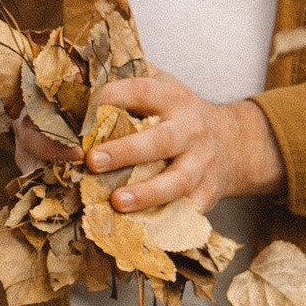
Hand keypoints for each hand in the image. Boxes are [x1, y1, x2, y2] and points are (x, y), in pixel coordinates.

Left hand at [16, 68, 282, 217]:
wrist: (232, 143)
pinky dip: (163, 227)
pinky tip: (137, 236)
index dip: (113, 96)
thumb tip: (73, 68)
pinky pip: (185, 214)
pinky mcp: (206, 196)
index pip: (141, 90)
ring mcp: (201, 165)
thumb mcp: (160, 84)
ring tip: (117, 202)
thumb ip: (124, 76)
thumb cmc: (176, 114)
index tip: (81, 107)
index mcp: (172, 96)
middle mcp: (190, 129)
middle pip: (160, 140)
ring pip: (177, 181)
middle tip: (92, 160)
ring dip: (147, 193)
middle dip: (126, 150)